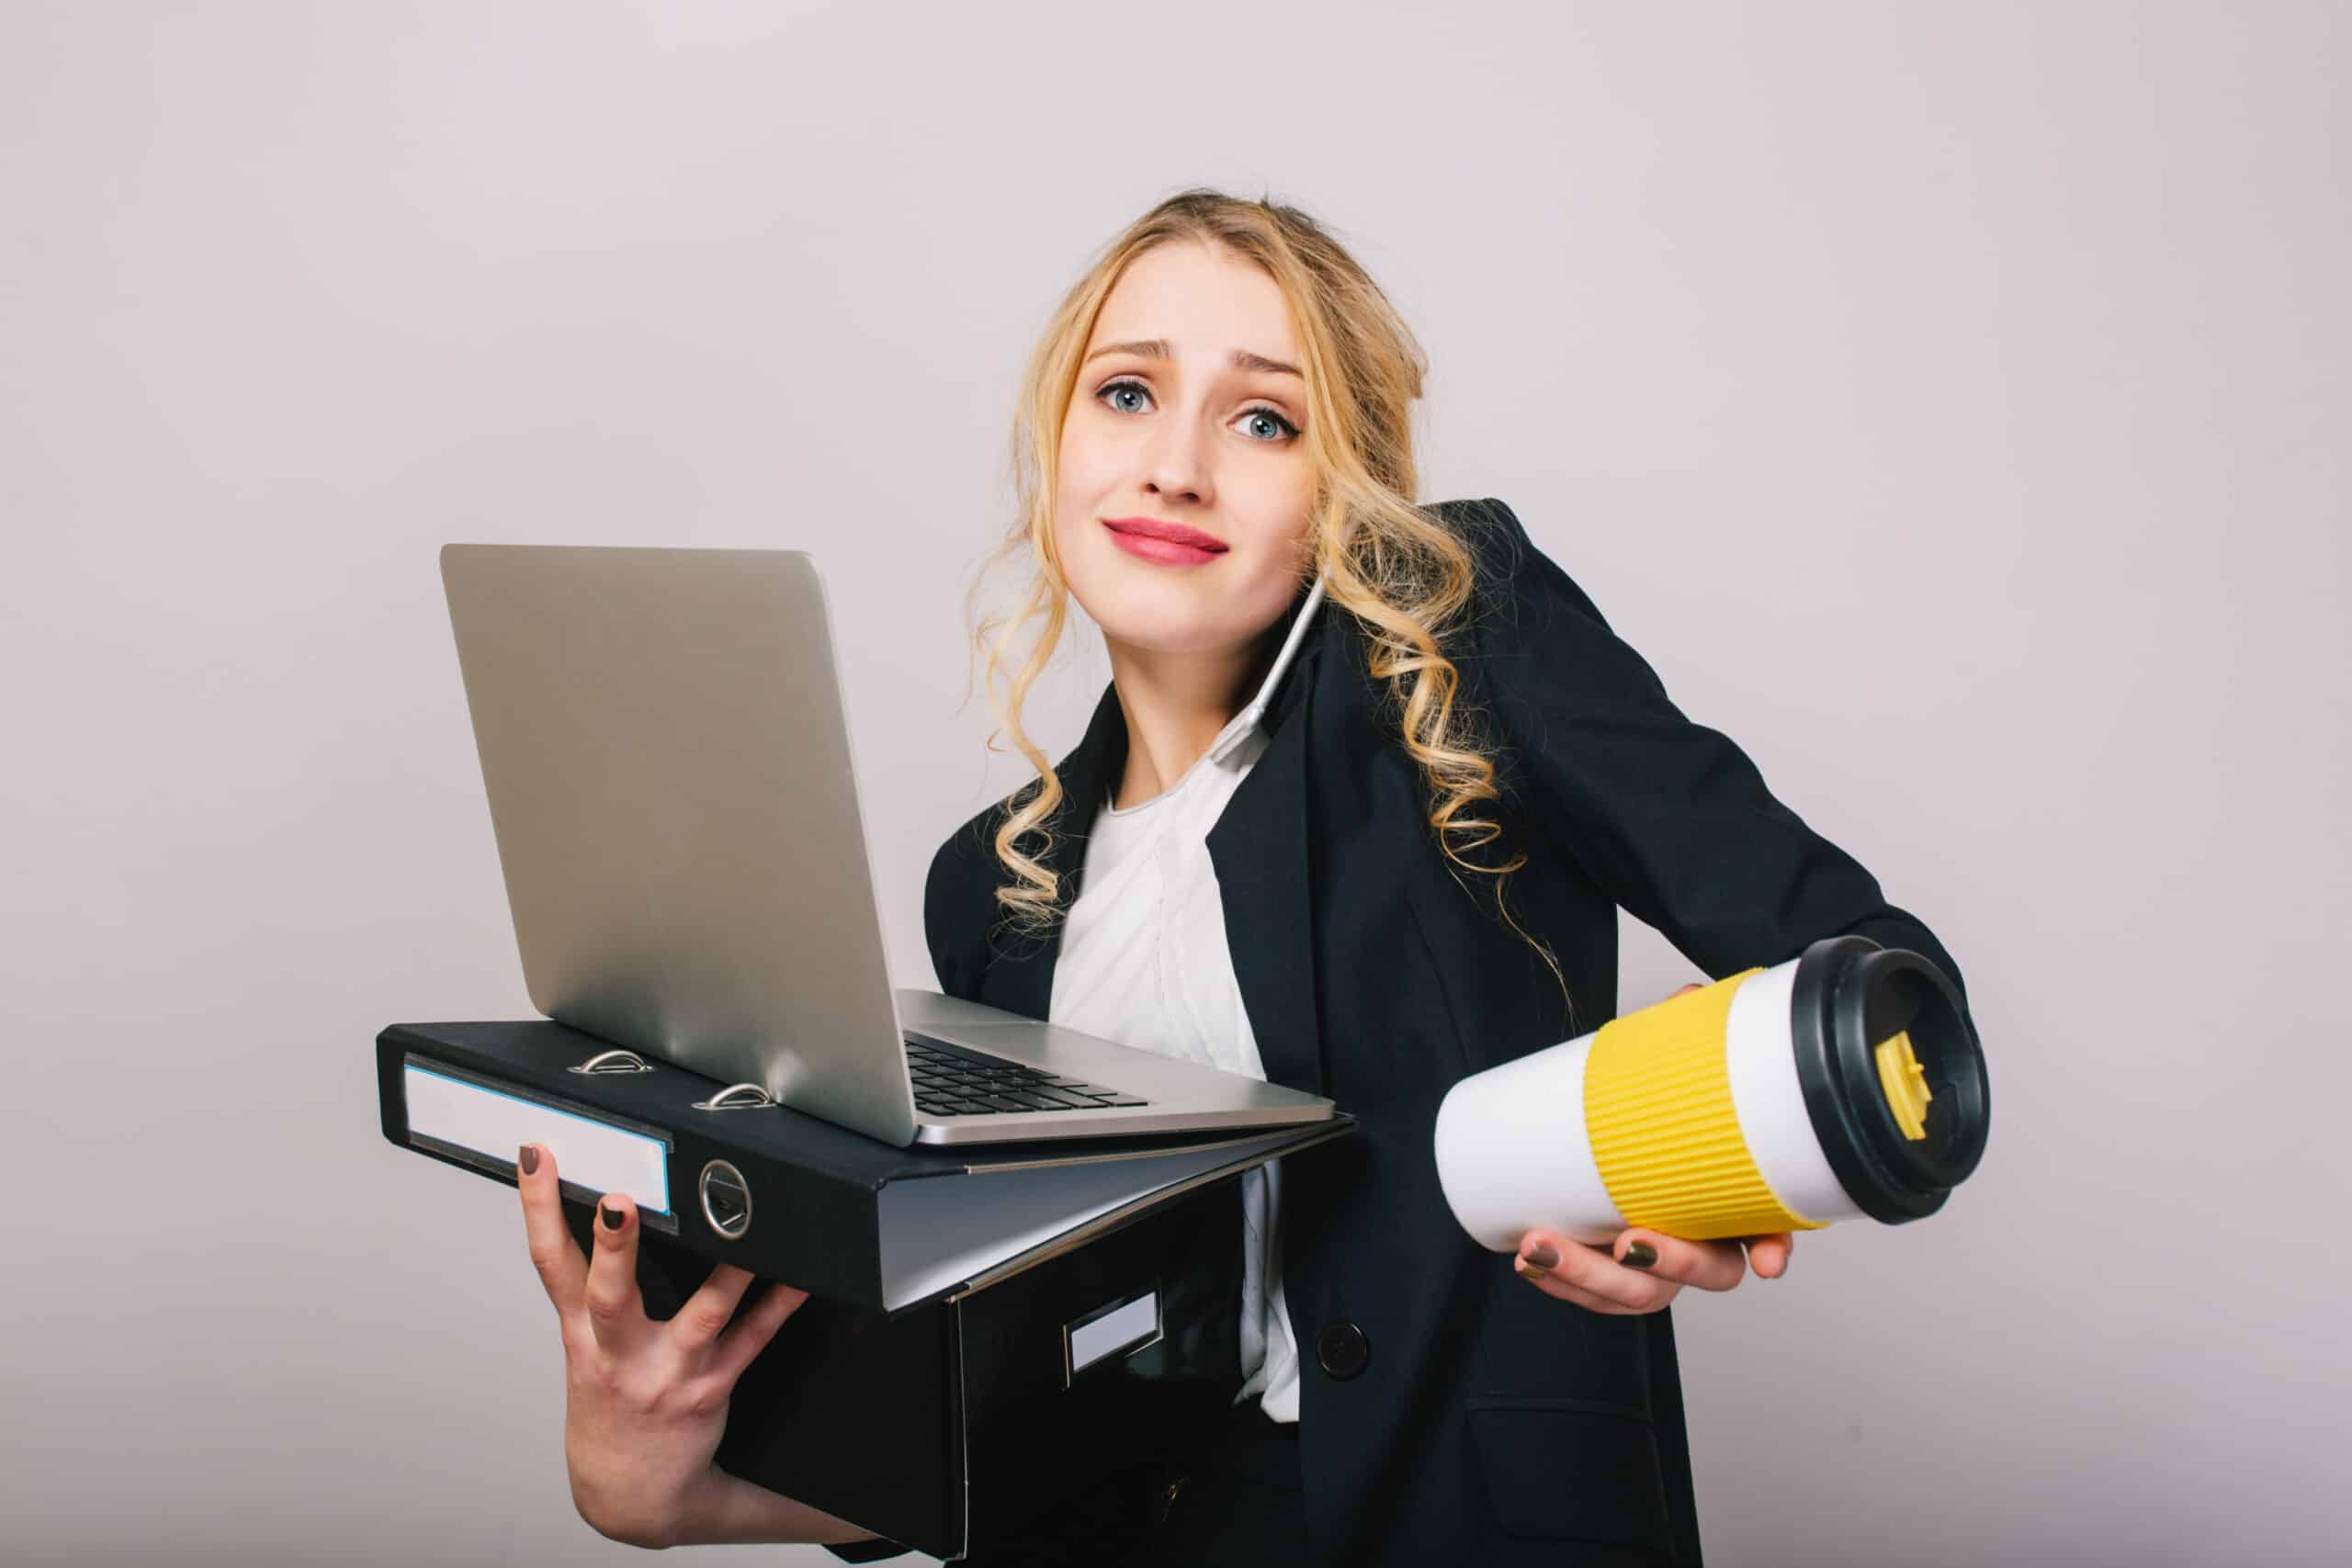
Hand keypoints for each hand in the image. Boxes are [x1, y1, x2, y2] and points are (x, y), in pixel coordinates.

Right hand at [517, 1141, 857, 1547]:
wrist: (630, 1492)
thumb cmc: (611, 1402)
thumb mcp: (583, 1345)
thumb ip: (591, 1284)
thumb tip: (608, 1204)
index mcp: (581, 1331)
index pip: (549, 1261)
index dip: (536, 1207)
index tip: (540, 1155)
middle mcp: (618, 1352)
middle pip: (609, 1293)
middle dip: (612, 1248)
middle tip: (620, 1204)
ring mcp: (666, 1372)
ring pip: (698, 1319)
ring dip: (726, 1278)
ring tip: (747, 1236)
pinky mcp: (710, 1388)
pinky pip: (752, 1341)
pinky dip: (779, 1306)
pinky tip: (802, 1278)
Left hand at [1510, 982, 1794, 1314]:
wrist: (1619, 1117)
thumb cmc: (1667, 1095)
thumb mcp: (1683, 1055)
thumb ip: (1691, 1027)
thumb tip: (1687, 1001)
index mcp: (1742, 1193)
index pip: (1774, 1225)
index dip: (1773, 1246)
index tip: (1766, 1260)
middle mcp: (1710, 1234)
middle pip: (1706, 1272)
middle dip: (1665, 1267)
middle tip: (1626, 1243)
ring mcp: (1661, 1256)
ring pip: (1641, 1292)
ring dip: (1589, 1278)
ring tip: (1541, 1245)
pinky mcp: (1615, 1263)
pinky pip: (1595, 1292)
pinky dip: (1562, 1281)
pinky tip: (1529, 1262)